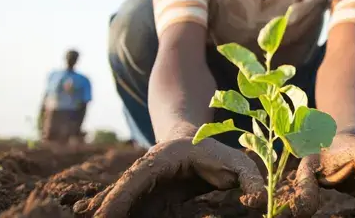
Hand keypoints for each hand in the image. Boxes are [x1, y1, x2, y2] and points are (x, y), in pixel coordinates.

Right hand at [73, 136, 265, 216]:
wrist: (196, 144)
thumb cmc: (217, 154)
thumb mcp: (238, 163)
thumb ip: (250, 179)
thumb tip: (258, 201)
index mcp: (164, 157)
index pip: (140, 175)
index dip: (123, 194)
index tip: (107, 213)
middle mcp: (147, 167)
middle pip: (123, 187)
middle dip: (107, 205)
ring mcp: (142, 180)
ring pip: (120, 195)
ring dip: (105, 208)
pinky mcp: (142, 193)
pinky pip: (125, 202)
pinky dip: (113, 210)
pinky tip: (97, 217)